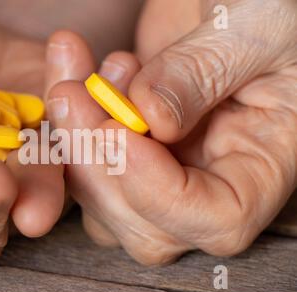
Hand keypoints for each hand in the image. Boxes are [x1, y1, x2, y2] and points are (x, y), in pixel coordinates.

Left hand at [45, 0, 296, 264]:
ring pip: (103, 197)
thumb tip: (151, 117)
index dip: (159, 194)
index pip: (218, 221)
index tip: (118, 134)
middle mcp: (211, 177)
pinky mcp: (127, 142)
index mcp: (263, 162)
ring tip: (74, 74)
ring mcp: (164, 163)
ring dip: (71, 140)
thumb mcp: (256, 25)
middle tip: (71, 96)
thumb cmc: (273, 4)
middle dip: (97, 166)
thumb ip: (205, 72)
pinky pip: (82, 156)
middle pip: (145, 224)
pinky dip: (64, 118)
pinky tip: (71, 67)